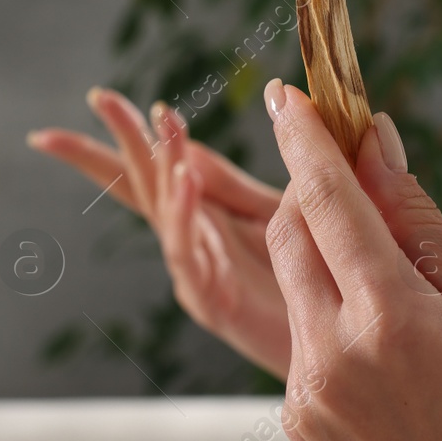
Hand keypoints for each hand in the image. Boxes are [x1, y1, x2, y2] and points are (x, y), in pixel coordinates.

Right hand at [28, 87, 291, 378]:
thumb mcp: (273, 212)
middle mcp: (191, 239)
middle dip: (117, 143)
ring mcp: (196, 272)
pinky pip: (189, 257)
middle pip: (142, 183)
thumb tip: (191, 140)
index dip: (126, 130)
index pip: (155, 162)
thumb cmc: (312, 278)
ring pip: (165, 213)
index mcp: (203, 211)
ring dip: (162, 167)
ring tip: (165, 123)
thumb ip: (231, 182)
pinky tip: (186, 181)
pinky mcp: (213, 303)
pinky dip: (183, 218)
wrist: (343, 344)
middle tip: (100, 97)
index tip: (98, 96)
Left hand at [261, 78, 441, 440]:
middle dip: (309, 191)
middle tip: (343, 169)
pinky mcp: (295, 420)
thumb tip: (377, 146)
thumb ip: (420, 224)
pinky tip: (383, 342)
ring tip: (386, 275)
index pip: (329, 201)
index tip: (287, 96)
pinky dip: (327, 314)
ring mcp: (306, 393)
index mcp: (392, 320)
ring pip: (291, 284)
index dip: (305, 140)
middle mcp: (333, 355)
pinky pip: (299, 337)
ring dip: (322, 255)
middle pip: (290, 233)